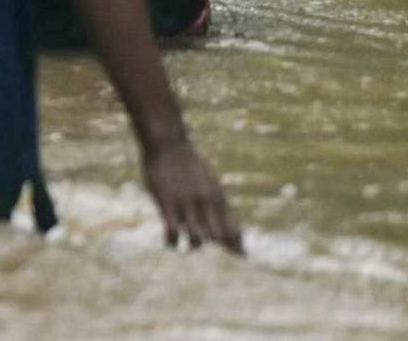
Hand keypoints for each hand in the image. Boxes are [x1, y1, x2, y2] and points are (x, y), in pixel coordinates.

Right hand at [141, 137, 243, 254]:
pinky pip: (173, 232)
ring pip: (197, 240)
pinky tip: (170, 243)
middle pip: (219, 238)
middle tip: (212, 263)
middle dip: (218, 253)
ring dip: (194, 247)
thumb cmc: (187, 163)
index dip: (237, 248)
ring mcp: (187, 204)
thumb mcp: (208, 181)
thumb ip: (215, 202)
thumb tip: (222, 220)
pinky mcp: (168, 203)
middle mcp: (206, 204)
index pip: (233, 230)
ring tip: (188, 249)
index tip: (239, 260)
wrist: (168, 143)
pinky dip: (172, 243)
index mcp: (218, 198)